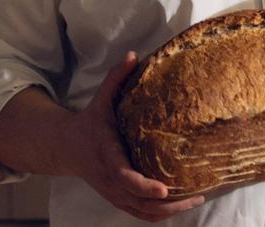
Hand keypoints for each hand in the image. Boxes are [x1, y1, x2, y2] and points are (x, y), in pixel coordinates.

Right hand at [63, 51, 204, 221]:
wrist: (68, 148)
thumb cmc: (90, 122)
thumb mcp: (101, 99)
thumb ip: (117, 78)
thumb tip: (134, 54)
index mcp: (107, 156)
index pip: (124, 177)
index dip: (143, 186)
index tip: (164, 189)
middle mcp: (110, 180)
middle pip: (139, 202)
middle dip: (168, 204)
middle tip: (196, 196)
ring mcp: (114, 193)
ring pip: (142, 212)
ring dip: (169, 212)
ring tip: (195, 200)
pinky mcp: (118, 198)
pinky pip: (140, 214)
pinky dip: (159, 215)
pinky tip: (180, 205)